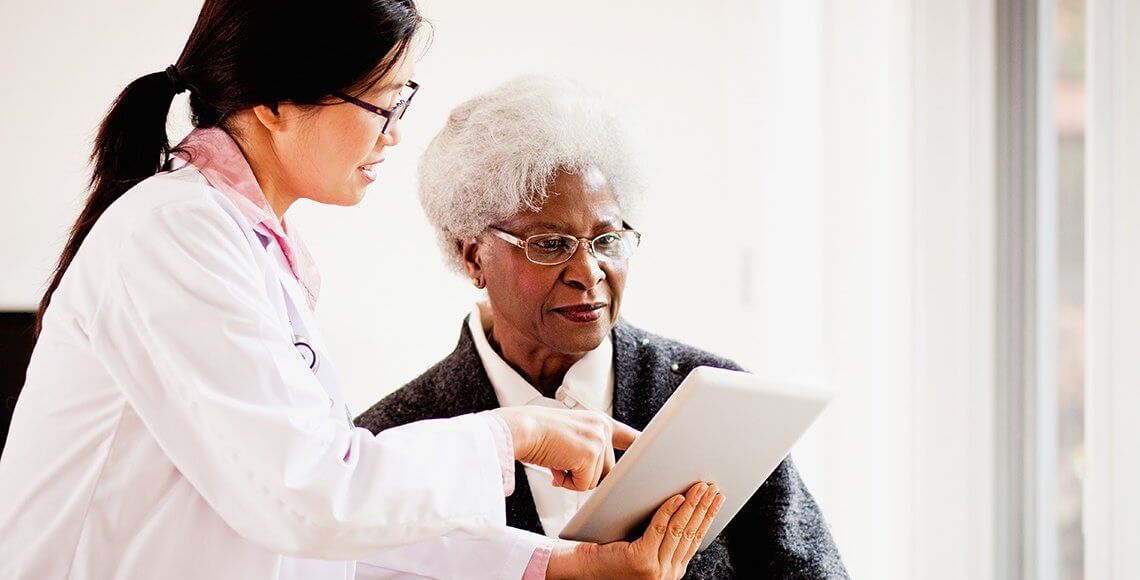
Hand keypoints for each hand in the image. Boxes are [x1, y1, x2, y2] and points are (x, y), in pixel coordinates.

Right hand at [491, 406, 638, 490]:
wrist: (520, 429)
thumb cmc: (536, 434)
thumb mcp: (569, 435)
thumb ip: (587, 448)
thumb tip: (591, 478)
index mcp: (598, 421)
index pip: (629, 436)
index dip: (641, 447)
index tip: (655, 456)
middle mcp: (602, 428)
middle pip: (608, 470)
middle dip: (585, 474)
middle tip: (563, 463)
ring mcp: (597, 440)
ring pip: (596, 480)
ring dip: (574, 478)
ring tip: (556, 461)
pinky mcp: (589, 455)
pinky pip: (583, 485)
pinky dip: (567, 483)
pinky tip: (555, 467)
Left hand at [546, 482, 726, 579]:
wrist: (582, 569)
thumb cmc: (608, 553)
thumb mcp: (643, 546)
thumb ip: (662, 535)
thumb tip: (681, 501)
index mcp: (671, 569)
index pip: (696, 539)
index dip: (708, 516)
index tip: (717, 497)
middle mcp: (667, 573)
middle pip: (691, 533)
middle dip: (704, 507)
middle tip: (712, 487)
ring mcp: (655, 570)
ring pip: (679, 530)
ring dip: (692, 505)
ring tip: (700, 487)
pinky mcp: (640, 562)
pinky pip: (659, 529)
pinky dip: (669, 511)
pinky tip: (676, 497)